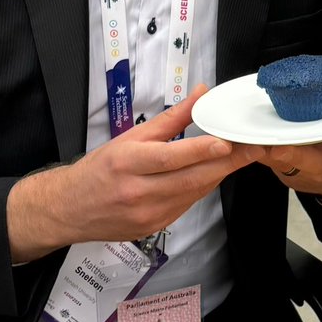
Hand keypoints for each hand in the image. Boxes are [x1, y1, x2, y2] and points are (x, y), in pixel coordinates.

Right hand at [7, 84, 254, 261]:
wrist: (68, 210)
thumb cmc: (100, 168)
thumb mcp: (130, 137)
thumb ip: (170, 119)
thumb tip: (201, 93)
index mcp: (128, 163)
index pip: (171, 158)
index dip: (201, 150)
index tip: (227, 141)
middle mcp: (138, 192)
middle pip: (190, 178)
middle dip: (226, 163)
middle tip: (253, 147)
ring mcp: (148, 215)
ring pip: (193, 193)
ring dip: (218, 174)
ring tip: (242, 156)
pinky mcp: (154, 228)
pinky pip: (186, 205)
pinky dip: (202, 188)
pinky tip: (213, 174)